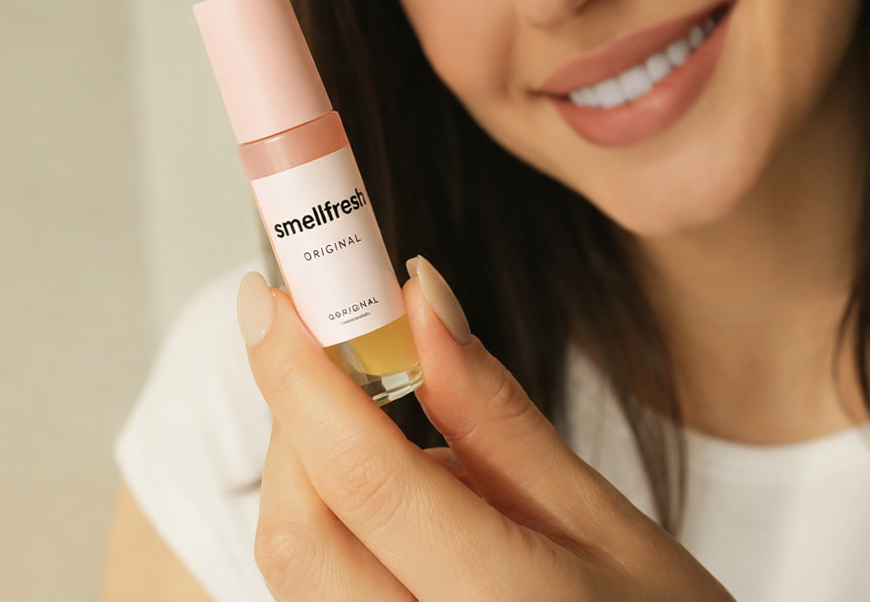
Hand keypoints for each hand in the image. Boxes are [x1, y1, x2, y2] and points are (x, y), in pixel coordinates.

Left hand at [238, 258, 734, 601]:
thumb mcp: (599, 515)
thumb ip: (494, 413)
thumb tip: (420, 302)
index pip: (364, 478)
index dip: (302, 375)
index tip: (270, 296)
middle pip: (301, 530)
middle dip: (296, 415)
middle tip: (323, 334)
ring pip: (296, 566)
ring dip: (311, 464)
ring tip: (375, 412)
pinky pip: (319, 590)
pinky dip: (333, 516)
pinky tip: (392, 494)